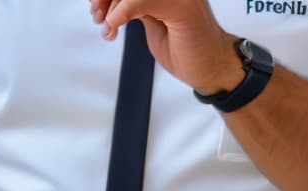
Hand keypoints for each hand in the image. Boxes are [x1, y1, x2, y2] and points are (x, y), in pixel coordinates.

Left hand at [90, 0, 242, 94]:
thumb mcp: (152, 20)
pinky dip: (121, 13)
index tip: (96, 6)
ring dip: (111, 7)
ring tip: (107, 27)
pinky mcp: (182, 6)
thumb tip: (111, 1)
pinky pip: (140, 1)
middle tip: (96, 15)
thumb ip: (136, 5)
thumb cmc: (186, 47)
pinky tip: (114, 25)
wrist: (211, 67)